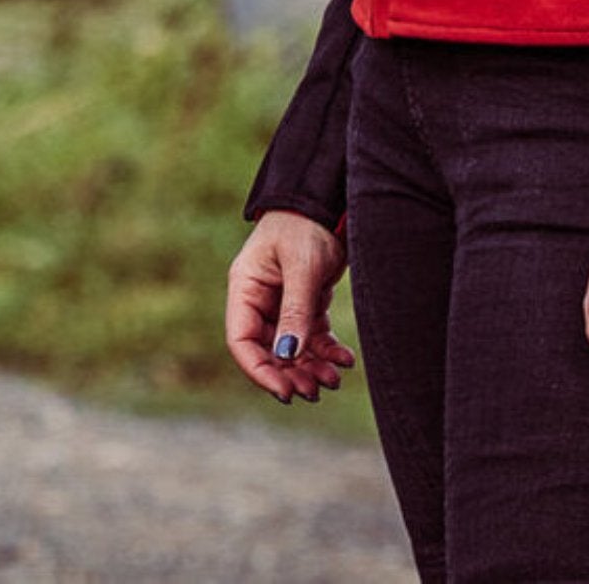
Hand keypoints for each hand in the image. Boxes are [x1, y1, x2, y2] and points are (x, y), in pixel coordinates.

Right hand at [224, 209, 356, 403]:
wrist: (328, 197)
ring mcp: (283, 301)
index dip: (260, 370)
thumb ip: (295, 310)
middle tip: (315, 391)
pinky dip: (326, 349)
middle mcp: (260, 299)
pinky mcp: (306, 299)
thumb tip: (288, 356)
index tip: (284, 391)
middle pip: (269, 350)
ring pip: (293, 346)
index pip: (243, 342)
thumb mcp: (301, 266)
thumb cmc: (306, 223)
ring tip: (334, 380)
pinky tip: (345, 360)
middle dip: (291, 373)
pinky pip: (312, 334)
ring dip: (311, 367)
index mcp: (246, 289)